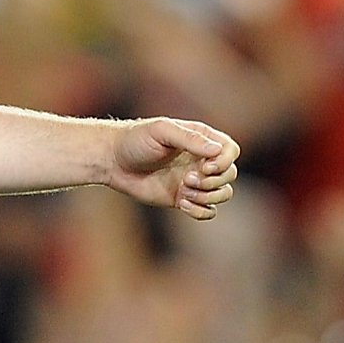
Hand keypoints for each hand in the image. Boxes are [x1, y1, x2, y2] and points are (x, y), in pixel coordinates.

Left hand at [104, 118, 239, 219]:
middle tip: (187, 179)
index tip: (206, 167)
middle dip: (214, 181)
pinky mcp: (184, 199)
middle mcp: (202, 160)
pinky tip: (182, 203)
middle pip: (230, 174)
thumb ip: (190, 139)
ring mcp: (195, 181)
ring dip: (209, 196)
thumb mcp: (162, 131)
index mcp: (201, 139)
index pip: (231, 150)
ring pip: (223, 194)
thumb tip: (216, 150)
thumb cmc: (136, 140)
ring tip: (185, 192)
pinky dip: (201, 211)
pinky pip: (208, 211)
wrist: (113, 162)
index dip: (225, 161)